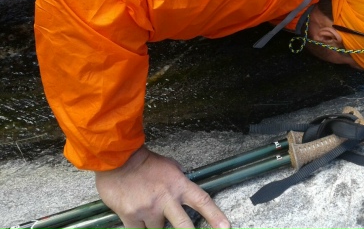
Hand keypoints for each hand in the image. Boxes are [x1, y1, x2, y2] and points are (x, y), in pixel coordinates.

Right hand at [95, 146, 229, 228]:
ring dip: (156, 227)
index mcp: (179, 184)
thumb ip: (180, 181)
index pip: (202, 201)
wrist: (119, 159)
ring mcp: (149, 208)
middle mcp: (166, 198)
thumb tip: (186, 190)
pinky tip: (139, 220)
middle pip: (184, 226)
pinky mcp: (131, 216)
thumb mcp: (170, 167)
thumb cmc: (145, 162)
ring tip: (150, 211)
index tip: (226, 227)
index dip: (215, 216)